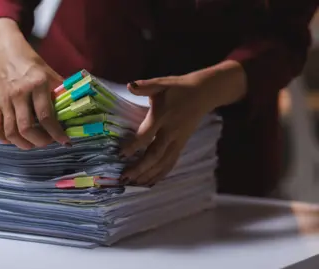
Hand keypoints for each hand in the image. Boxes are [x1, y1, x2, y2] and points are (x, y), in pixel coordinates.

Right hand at [0, 18, 70, 148]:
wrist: (6, 52)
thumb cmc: (32, 64)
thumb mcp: (50, 74)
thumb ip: (61, 92)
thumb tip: (76, 110)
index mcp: (37, 84)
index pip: (46, 116)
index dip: (56, 133)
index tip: (65, 141)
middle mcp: (19, 93)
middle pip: (26, 128)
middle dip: (40, 141)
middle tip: (49, 142)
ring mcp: (5, 100)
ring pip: (11, 131)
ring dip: (24, 144)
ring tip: (34, 144)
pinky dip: (4, 139)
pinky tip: (15, 140)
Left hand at [120, 61, 246, 185]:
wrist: (203, 93)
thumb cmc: (178, 88)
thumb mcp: (161, 83)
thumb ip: (145, 86)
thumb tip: (130, 85)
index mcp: (163, 116)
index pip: (146, 135)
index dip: (133, 146)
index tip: (120, 155)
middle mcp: (170, 132)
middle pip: (155, 155)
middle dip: (139, 168)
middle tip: (124, 177)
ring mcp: (177, 141)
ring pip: (163, 163)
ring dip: (148, 175)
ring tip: (133, 184)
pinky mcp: (181, 145)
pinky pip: (170, 163)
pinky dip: (160, 174)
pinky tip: (149, 183)